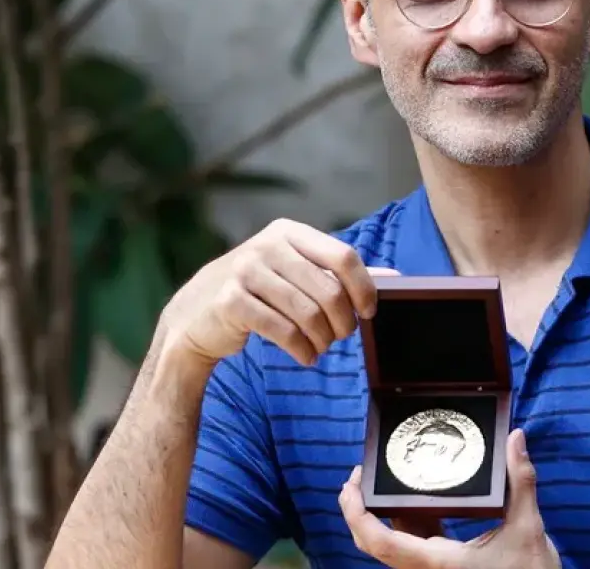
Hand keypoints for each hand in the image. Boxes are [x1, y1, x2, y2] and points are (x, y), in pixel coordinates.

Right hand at [156, 217, 395, 366]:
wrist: (196, 316)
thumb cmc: (258, 292)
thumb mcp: (296, 273)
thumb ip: (339, 273)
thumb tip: (394, 277)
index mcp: (289, 232)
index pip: (343, 256)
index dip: (364, 288)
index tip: (368, 312)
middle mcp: (266, 245)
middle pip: (328, 290)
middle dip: (342, 322)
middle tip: (340, 337)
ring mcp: (244, 271)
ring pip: (307, 314)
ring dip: (322, 340)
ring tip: (320, 348)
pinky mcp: (230, 301)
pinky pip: (283, 331)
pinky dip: (302, 350)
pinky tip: (305, 356)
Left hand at [339, 430, 561, 568]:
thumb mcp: (529, 526)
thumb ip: (520, 480)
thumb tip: (516, 438)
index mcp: (439, 561)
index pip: (381, 542)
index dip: (356, 515)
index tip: (352, 485)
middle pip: (376, 544)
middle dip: (358, 511)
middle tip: (359, 476)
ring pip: (394, 544)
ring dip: (381, 515)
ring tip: (380, 478)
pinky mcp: (443, 565)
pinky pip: (413, 543)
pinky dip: (406, 520)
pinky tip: (414, 497)